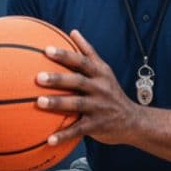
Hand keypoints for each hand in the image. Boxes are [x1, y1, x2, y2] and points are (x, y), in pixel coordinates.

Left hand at [35, 29, 137, 147]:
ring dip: (57, 103)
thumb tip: (73, 31)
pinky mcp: (96, 126)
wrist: (132, 120)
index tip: (46, 50)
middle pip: (77, 81)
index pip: (81, 61)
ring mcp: (98, 107)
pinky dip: (64, 135)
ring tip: (39, 103)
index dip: (64, 55)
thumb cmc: (111, 92)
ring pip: (76, 104)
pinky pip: (78, 130)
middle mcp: (100, 89)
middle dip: (58, 79)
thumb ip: (88, 51)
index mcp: (99, 74)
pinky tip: (49, 140)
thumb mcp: (104, 70)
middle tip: (38, 77)